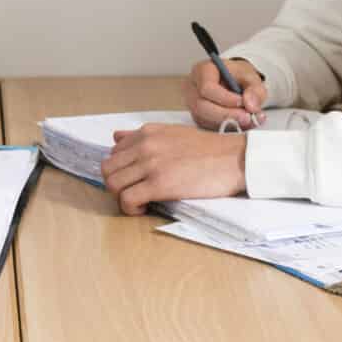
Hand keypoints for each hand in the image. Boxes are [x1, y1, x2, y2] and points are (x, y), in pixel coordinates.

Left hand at [101, 124, 248, 214]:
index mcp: (147, 132)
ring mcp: (151, 164)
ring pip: (113, 184)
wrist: (233, 158)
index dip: (120, 169)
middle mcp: (145, 145)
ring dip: (121, 197)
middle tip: (133, 192)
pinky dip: (130, 208)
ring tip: (138, 201)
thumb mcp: (172, 132)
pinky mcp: (159, 184)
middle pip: (108, 169)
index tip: (133, 179)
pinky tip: (143, 208)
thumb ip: (143, 136)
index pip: (113, 152)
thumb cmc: (208, 149)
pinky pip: (127, 199)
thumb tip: (117, 137)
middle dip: (116, 184)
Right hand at [184, 57, 266, 129]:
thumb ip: (255, 90)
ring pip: (205, 120)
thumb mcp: (250, 77)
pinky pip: (209, 128)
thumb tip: (251, 106)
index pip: (207, 88)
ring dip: (229, 124)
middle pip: (202, 107)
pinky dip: (228, 129)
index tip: (242, 102)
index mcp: (202, 71)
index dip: (225, 98)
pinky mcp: (199, 119)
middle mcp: (193, 88)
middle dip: (227, 115)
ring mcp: (193, 105)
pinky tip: (242, 124)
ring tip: (249, 120)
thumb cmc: (238, 76)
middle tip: (247, 117)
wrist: (235, 82)